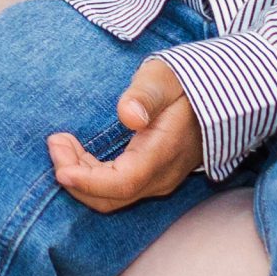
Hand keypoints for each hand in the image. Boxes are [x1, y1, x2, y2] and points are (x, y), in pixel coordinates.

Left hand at [47, 56, 199, 211]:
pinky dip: (91, 175)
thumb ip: (146, 94)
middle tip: (56, 142)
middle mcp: (162, 175)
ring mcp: (159, 179)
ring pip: (112, 196)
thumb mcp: (164, 77)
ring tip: (62, 142)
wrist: (220, 94)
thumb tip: (129, 115)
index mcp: (164, 152)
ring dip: (80, 176)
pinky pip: (117, 188)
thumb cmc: (186, 81)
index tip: (59, 168)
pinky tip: (77, 151)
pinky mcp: (152, 176)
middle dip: (75, 177)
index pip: (122, 183)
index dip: (88, 182)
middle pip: (111, 197)